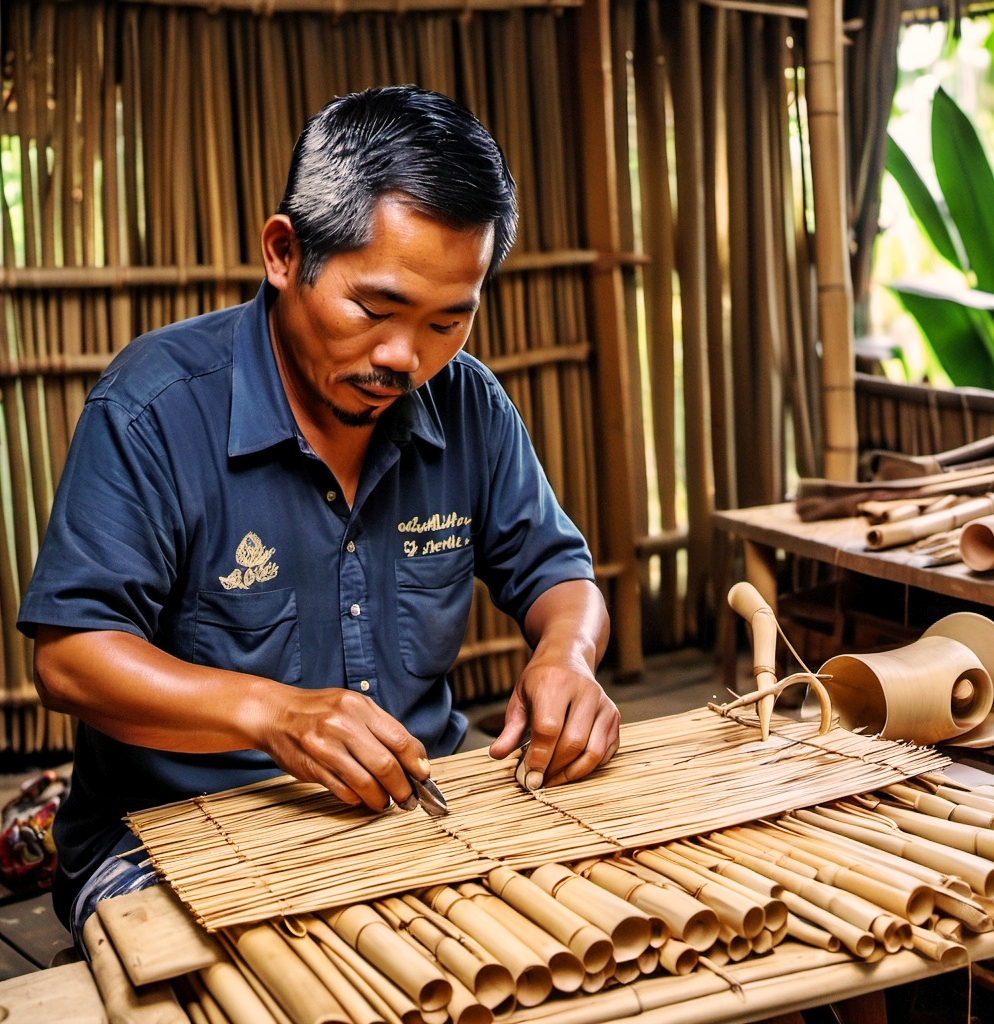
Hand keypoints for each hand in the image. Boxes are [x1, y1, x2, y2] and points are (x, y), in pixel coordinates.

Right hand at [260, 687, 429, 811]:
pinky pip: (342, 790)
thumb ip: (383, 728)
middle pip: (385, 764)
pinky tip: (360, 798)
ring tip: (385, 803)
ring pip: (365, 782)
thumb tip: (416, 759)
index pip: (399, 739)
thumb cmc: (321, 711)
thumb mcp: (353, 707)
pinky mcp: (311, 767)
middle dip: (402, 787)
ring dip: (380, 798)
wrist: (275, 713)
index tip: (423, 777)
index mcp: (359, 707)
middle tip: (408, 800)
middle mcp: (343, 724)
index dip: (416, 763)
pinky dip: (356, 798)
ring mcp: (325, 746)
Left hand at [488, 579, 616, 787]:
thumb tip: (496, 755)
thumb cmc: (539, 680)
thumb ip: (510, 729)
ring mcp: (604, 703)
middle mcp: (585, 691)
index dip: (539, 756)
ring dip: (572, 773)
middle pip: (573, 742)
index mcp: (556, 683)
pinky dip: (588, 767)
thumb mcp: (519, 698)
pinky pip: (605, 751)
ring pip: (593, 751)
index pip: (549, 728)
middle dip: (554, 768)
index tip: (528, 775)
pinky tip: (570, 769)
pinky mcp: (614, 715)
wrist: (568, 657)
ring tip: (553, 779)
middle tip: (538, 781)